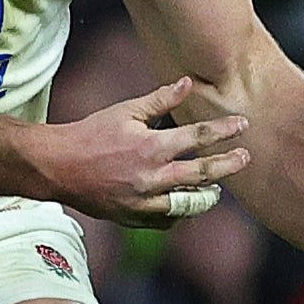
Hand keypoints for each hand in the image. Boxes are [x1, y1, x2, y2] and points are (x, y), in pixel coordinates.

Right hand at [29, 77, 249, 226]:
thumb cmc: (91, 134)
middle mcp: (151, 177)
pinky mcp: (133, 218)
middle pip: (202, 174)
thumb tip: (188, 82)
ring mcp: (143, 202)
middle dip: (227, 165)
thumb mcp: (126, 111)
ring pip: (188, 204)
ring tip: (216, 189)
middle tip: (245, 159)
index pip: (198, 137)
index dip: (223, 131)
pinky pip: (166, 220)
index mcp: (151, 147)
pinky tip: (185, 204)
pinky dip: (179, 212)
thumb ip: (160, 100)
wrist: (57, 167)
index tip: (242, 125)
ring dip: (206, 195)